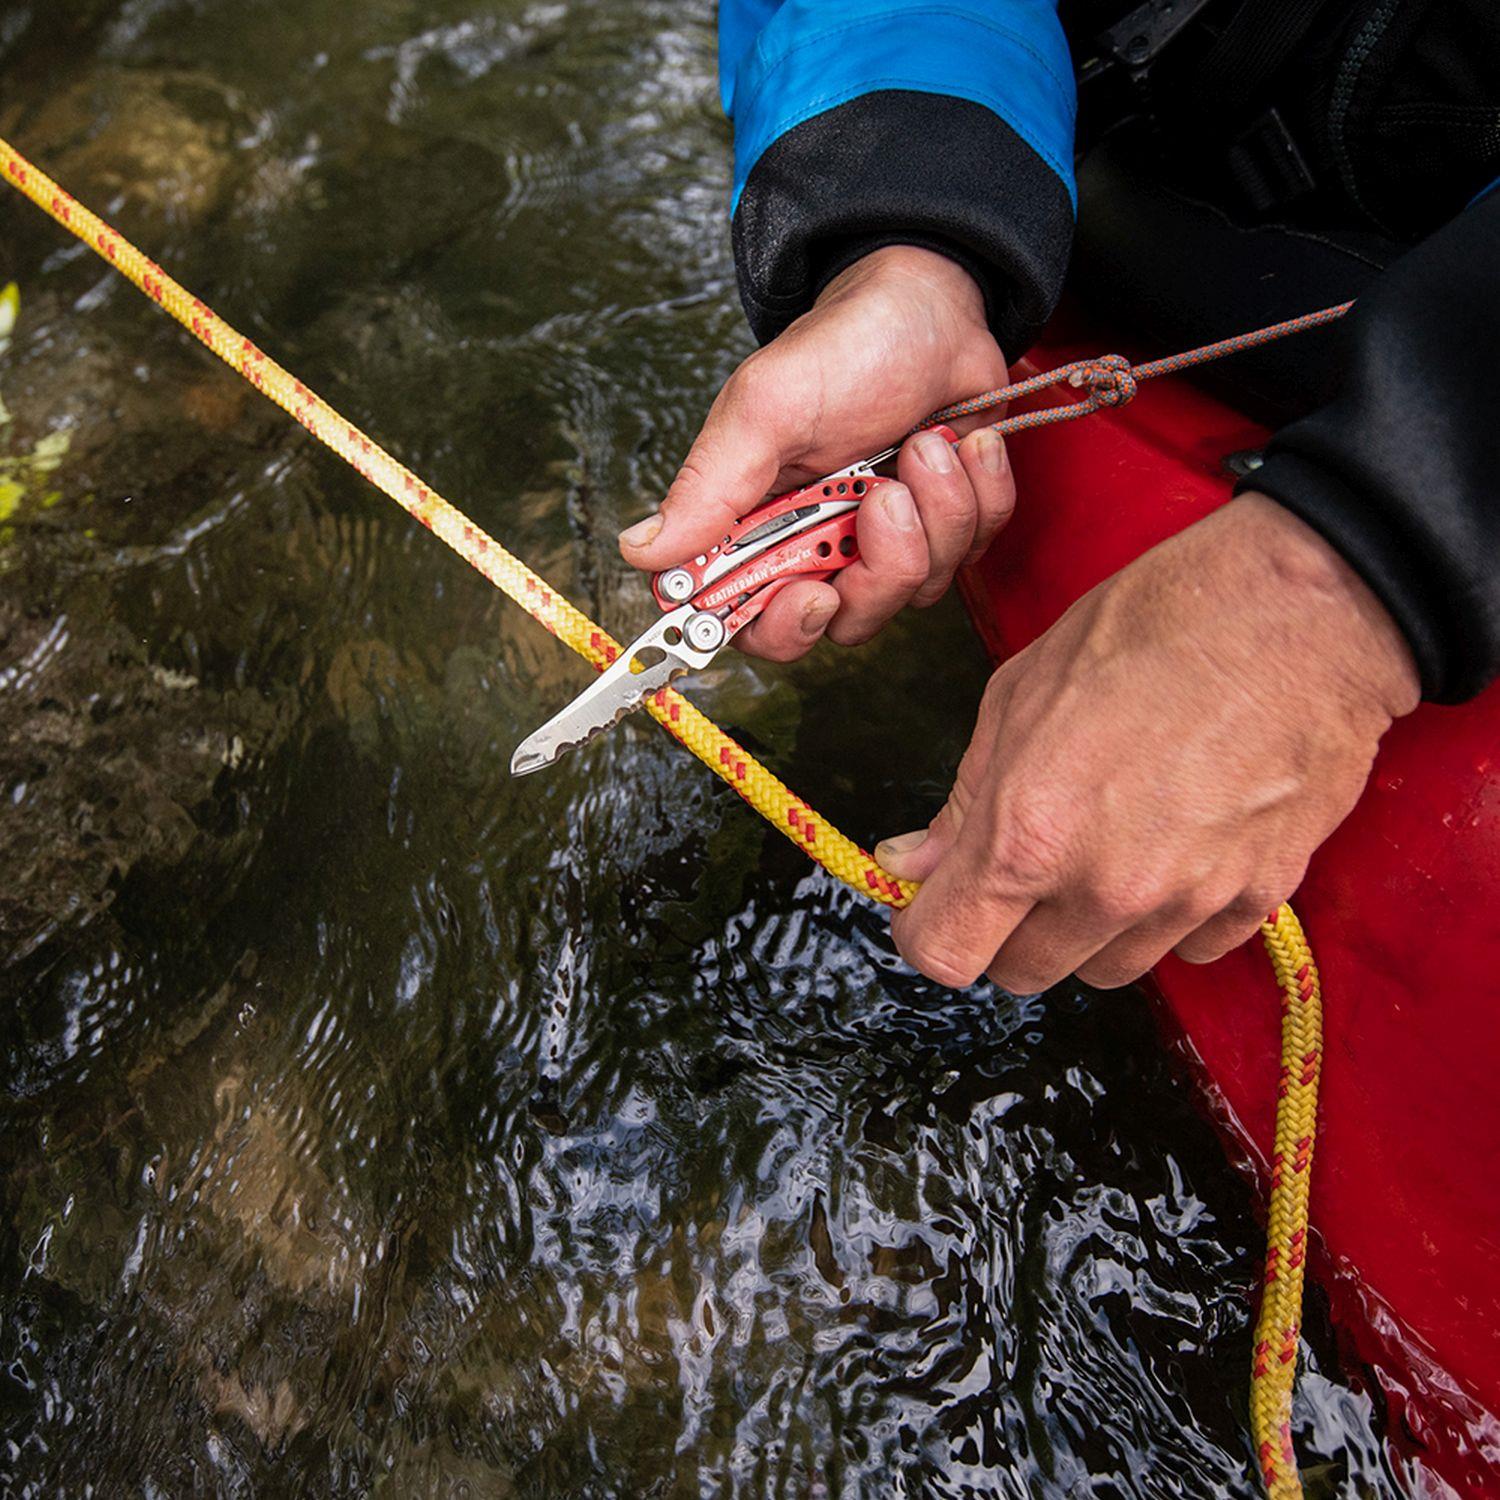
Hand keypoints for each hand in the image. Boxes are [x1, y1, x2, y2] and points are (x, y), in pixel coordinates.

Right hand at [618, 246, 1014, 659]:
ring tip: (925, 443)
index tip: (814, 595)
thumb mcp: (766, 409)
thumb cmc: (842, 348)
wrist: (929, 306)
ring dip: (937, 511)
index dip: (786, 629)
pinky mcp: (948, 527)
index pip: (759, 624)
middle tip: (884, 497)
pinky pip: (974, 548)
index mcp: (764, 531)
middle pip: (848, 621)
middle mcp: (824, 549)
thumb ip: (708, 487)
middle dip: (882, 566)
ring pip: (920, 588)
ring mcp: (889, 543)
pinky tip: (964, 443)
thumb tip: (640, 550)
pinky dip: (980, 492)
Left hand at [877, 495, 1419, 990]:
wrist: (1297, 613)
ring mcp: (1185, 903)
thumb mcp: (1018, 694)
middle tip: (1024, 866)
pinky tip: (1176, 845)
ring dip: (1088, 928)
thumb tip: (912, 864)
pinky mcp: (1258, 901)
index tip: (936, 908)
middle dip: (1007, 930)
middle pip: (1022, 973)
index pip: (947, 954)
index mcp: (1027, 836)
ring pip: (1105, 970)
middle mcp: (1103, 889)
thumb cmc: (1149, 631)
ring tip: (1108, 844)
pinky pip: (1188, 949)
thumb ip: (963, 801)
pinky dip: (1170, 917)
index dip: (928, 933)